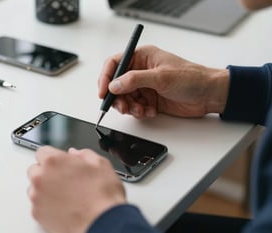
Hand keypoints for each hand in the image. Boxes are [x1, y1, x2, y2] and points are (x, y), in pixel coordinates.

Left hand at [27, 146, 125, 232]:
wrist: (102, 222)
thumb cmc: (102, 196)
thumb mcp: (100, 164)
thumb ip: (84, 154)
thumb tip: (77, 154)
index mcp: (53, 161)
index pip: (42, 151)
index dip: (54, 157)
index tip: (60, 162)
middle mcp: (41, 177)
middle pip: (35, 169)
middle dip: (47, 172)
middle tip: (64, 179)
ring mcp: (37, 197)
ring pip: (34, 188)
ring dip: (45, 189)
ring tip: (65, 195)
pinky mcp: (37, 214)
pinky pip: (37, 205)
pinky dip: (46, 205)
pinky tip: (62, 206)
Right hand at [98, 45, 229, 118]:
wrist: (209, 95)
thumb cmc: (192, 78)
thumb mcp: (161, 76)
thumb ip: (135, 80)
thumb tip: (114, 85)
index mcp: (142, 57)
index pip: (114, 64)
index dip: (105, 78)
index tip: (103, 92)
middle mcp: (141, 71)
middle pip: (117, 85)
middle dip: (118, 98)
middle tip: (124, 107)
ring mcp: (145, 86)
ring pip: (125, 98)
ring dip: (130, 107)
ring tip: (141, 110)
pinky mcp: (150, 99)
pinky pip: (135, 107)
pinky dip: (140, 112)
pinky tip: (151, 111)